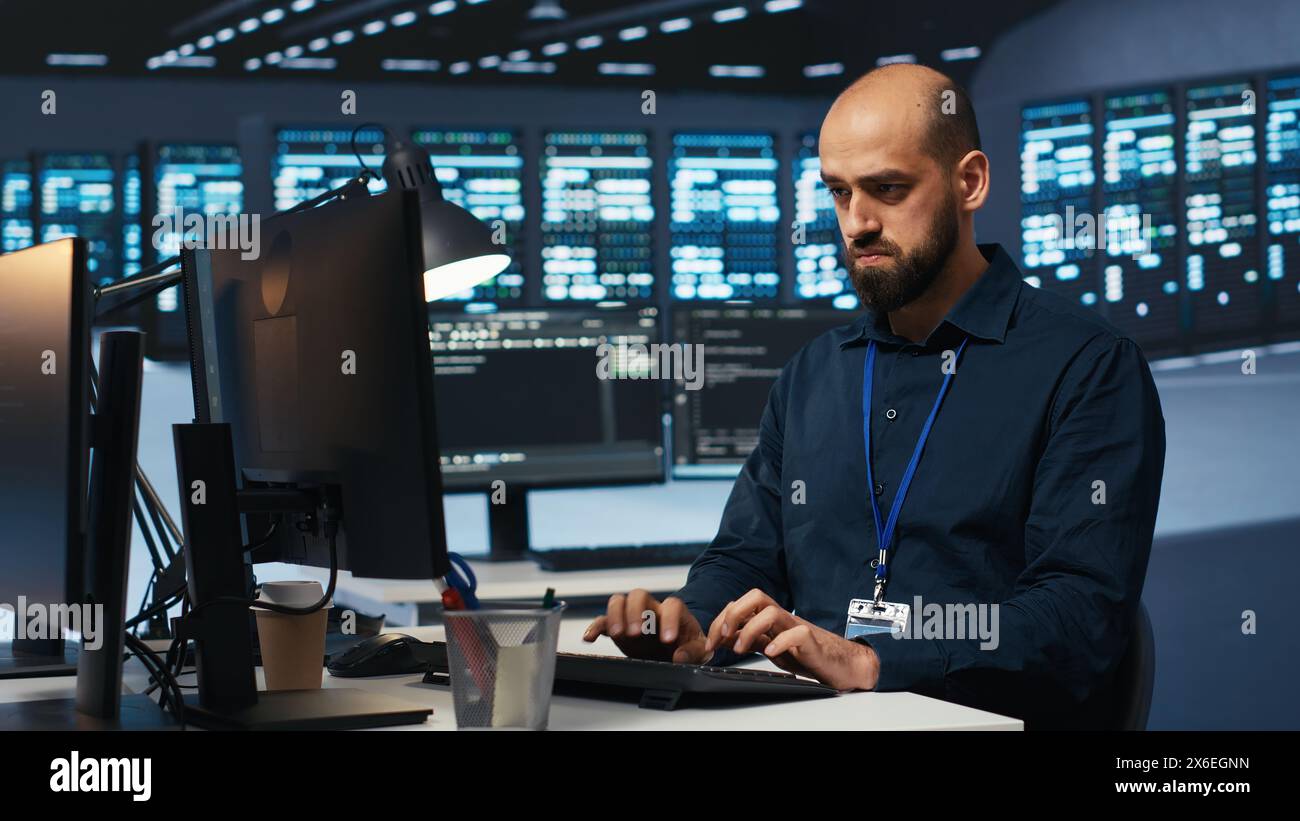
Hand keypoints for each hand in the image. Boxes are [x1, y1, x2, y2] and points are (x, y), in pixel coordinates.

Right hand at [583, 590, 711, 663]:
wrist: (674, 651)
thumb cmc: (688, 647)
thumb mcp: (699, 652)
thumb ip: (693, 652)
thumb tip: (679, 657)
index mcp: (674, 612)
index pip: (671, 606)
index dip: (669, 620)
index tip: (668, 640)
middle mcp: (652, 609)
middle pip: (639, 595)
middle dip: (635, 612)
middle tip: (635, 634)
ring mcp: (633, 616)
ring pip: (620, 601)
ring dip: (616, 615)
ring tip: (618, 634)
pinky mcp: (619, 628)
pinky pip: (603, 621)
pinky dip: (595, 627)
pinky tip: (589, 638)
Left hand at [706, 589, 879, 690]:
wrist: (842, 664)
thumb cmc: (807, 654)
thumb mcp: (771, 646)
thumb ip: (750, 638)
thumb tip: (723, 636)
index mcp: (770, 618)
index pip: (741, 604)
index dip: (721, 619)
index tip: (710, 642)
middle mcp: (782, 618)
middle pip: (756, 596)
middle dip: (733, 614)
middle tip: (721, 637)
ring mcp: (797, 626)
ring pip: (771, 611)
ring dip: (750, 629)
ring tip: (741, 649)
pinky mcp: (811, 641)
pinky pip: (796, 633)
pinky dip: (779, 642)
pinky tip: (770, 653)